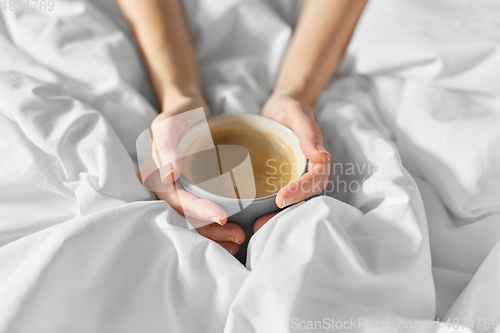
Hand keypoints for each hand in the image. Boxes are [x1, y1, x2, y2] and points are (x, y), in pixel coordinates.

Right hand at [142, 88, 244, 253]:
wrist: (189, 109)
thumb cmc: (180, 113)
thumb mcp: (170, 122)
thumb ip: (166, 145)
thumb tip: (169, 175)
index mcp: (155, 175)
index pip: (176, 200)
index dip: (197, 213)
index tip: (222, 218)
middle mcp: (166, 187)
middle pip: (186, 216)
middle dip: (210, 231)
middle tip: (238, 237)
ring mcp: (180, 189)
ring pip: (194, 218)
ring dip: (215, 233)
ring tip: (238, 240)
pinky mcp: (194, 188)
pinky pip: (204, 209)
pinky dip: (217, 222)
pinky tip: (235, 228)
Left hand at [257, 93, 329, 229]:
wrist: (280, 107)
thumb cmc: (290, 107)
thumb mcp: (297, 112)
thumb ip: (309, 131)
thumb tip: (321, 155)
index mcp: (316, 158)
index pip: (314, 179)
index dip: (300, 191)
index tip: (281, 199)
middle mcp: (308, 170)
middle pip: (306, 196)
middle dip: (288, 211)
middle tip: (265, 222)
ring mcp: (295, 175)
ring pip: (293, 200)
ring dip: (278, 215)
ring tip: (258, 225)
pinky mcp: (281, 177)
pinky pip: (279, 194)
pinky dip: (269, 207)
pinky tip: (253, 215)